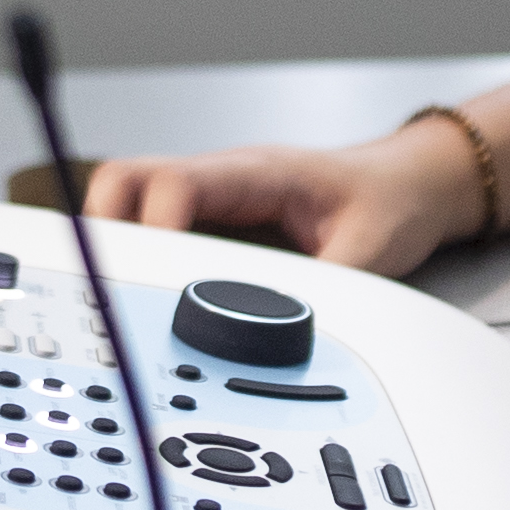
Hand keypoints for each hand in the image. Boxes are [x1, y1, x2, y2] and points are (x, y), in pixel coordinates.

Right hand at [80, 130, 477, 278]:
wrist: (409, 183)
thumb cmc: (388, 202)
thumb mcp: (367, 250)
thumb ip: (322, 290)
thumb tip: (283, 335)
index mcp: (255, 174)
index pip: (176, 183)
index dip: (150, 226)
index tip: (145, 274)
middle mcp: (222, 178)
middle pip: (128, 181)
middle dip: (102, 228)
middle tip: (100, 287)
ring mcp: (211, 197)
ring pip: (130, 200)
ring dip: (112, 242)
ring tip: (109, 297)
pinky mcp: (211, 218)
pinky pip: (153, 225)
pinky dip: (135, 254)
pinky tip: (138, 295)